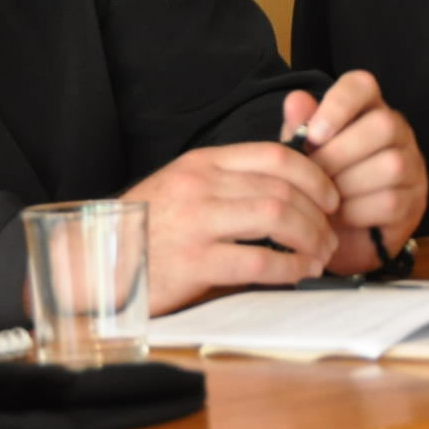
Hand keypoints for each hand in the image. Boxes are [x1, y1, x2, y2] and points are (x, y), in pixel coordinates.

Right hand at [121, 143, 341, 313]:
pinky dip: (289, 268)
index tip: (331, 196)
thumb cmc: (151, 227)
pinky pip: (257, 262)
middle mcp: (201, 186)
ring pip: (276, 217)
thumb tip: (290, 180)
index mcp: (204, 162)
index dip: (315, 176)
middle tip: (331, 235)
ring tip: (320, 255)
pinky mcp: (193, 263)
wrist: (97, 259)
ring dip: (310, 238)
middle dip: (319, 214)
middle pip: (283, 189)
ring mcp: (196, 223)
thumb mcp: (187, 186)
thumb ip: (232, 181)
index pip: (276, 156)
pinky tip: (299, 273)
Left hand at [280, 70, 427, 276]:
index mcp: (366, 108)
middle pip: (383, 125)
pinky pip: (390, 201)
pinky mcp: (415, 200)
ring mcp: (412, 165)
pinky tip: (340, 215)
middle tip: (313, 175)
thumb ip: (299, 127)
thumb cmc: (322, 182)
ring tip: (324, 197)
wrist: (337, 233)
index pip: (362, 86)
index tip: (313, 134)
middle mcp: (397, 130)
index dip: (339, 104)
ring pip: (390, 165)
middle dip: (339, 154)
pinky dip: (357, 211)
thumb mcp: (304, 154)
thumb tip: (295, 100)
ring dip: (348, 186)